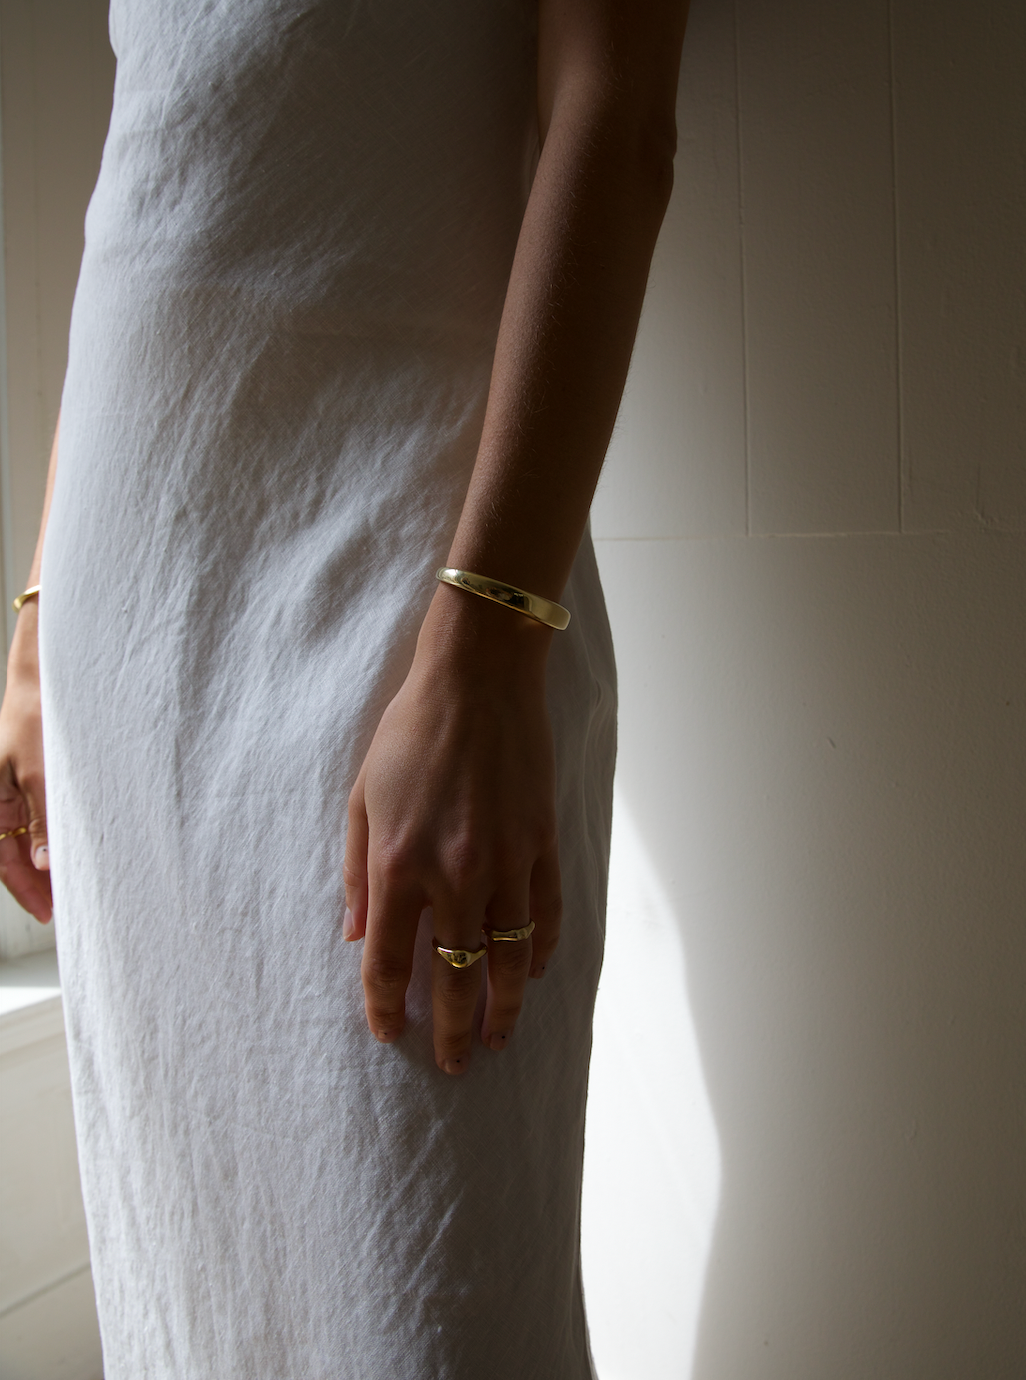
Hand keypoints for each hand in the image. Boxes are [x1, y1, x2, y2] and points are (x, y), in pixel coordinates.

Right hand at [0, 603, 52, 921]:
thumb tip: (46, 863)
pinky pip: (49, 819)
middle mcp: (4, 801)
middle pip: (18, 856)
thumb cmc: (35, 717)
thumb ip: (44, 818)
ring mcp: (22, 792)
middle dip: (42, 884)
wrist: (50, 678)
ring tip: (83, 885)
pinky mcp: (42, 781)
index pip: (3, 861)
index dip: (26, 890)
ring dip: (55, 862)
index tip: (50, 915)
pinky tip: (85, 849)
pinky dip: (63, 837)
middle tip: (73, 908)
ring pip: (36, 840)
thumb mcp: (40, 771)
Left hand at [343, 587, 561, 1073]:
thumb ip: (358, 874)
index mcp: (399, 866)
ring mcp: (506, 864)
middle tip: (454, 1063)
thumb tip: (355, 937)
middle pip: (454, 978)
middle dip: (452, 1030)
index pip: (389, 964)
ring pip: (508, 961)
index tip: (389, 1035)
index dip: (386, 1010)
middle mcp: (454, 877)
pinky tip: (531, 975)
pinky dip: (540, 953)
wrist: (478, 680)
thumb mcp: (362, 799)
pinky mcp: (542, 845)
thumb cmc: (410, 734)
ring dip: (503, 1009)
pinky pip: (546, 917)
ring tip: (497, 1039)